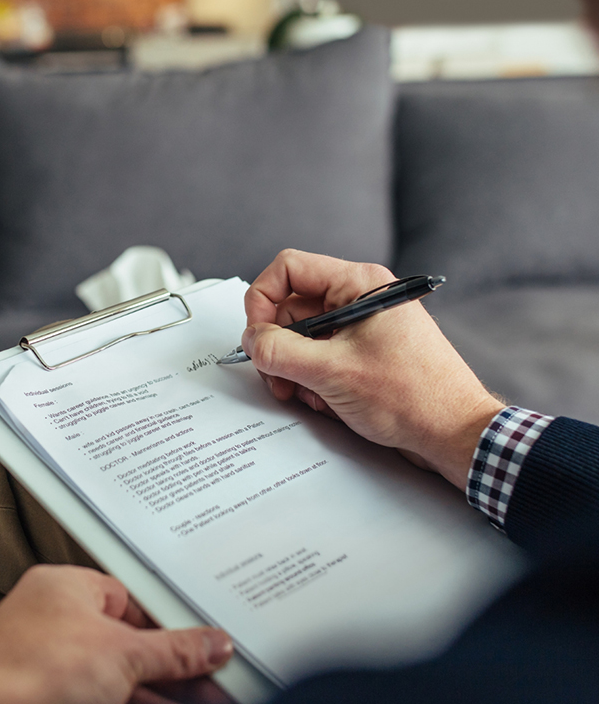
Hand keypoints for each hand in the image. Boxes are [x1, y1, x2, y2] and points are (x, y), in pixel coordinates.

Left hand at [0, 565, 232, 703]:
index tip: (202, 645)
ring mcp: (46, 669)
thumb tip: (210, 644)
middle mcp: (51, 624)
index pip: (129, 600)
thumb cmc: (34, 671)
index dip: (168, 625)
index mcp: (64, 589)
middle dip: (172, 674)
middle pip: (125, 647)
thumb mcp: (123, 654)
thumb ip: (174, 652)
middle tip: (213, 689)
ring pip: (115, 686)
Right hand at [242, 249, 502, 489]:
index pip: (289, 268)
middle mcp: (358, 299)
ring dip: (292, 368)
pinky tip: (326, 401)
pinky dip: (311, 380)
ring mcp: (360, 328)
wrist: (453, 434)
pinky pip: (318, 357)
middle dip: (277, 346)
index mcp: (358, 284)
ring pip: (301, 337)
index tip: (256, 336)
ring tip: (304, 395)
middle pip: (291, 307)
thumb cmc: (413, 397)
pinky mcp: (361, 354)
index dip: (262, 299)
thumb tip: (250, 341)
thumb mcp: (331, 372)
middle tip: (276, 377)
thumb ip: (279, 351)